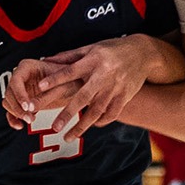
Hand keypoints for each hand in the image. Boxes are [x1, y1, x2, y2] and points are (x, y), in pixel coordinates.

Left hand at [10, 38, 154, 142]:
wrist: (143, 53)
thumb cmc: (112, 50)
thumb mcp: (91, 48)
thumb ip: (68, 56)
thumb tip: (45, 60)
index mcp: (93, 60)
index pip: (70, 71)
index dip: (56, 78)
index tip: (40, 87)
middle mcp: (103, 75)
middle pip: (83, 97)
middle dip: (68, 113)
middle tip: (54, 127)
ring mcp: (116, 87)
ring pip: (97, 110)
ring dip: (82, 125)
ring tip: (68, 137)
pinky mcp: (125, 96)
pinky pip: (111, 114)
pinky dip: (100, 122)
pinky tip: (90, 126)